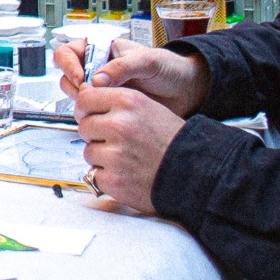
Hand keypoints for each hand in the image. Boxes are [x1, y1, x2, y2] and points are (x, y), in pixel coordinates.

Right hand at [57, 39, 209, 114]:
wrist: (185, 91)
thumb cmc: (169, 68)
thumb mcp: (147, 61)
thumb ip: (122, 67)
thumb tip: (97, 79)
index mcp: (103, 49)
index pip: (70, 51)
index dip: (69, 65)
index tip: (82, 79)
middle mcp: (98, 67)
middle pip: (67, 74)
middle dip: (75, 86)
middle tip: (91, 95)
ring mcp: (102, 87)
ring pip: (75, 94)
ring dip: (82, 101)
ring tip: (102, 104)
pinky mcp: (108, 105)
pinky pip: (89, 109)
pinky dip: (91, 113)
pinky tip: (106, 114)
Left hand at [71, 84, 184, 213]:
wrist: (194, 172)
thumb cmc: (172, 141)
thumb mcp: (149, 108)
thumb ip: (118, 104)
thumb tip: (86, 104)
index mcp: (128, 102)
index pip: (85, 100)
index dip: (85, 110)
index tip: (90, 116)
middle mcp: (119, 125)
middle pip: (84, 126)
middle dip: (95, 135)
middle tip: (115, 142)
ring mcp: (115, 154)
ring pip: (88, 152)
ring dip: (102, 157)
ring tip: (126, 159)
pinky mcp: (113, 179)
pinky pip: (95, 174)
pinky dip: (107, 177)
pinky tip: (127, 173)